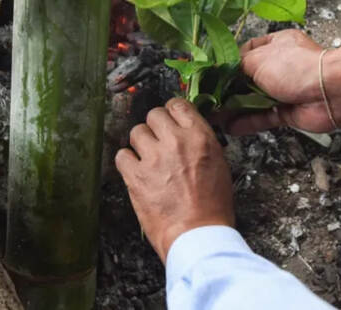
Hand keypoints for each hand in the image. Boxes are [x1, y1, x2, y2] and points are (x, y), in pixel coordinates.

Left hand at [115, 99, 234, 263]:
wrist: (198, 234)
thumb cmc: (212, 206)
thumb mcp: (218, 163)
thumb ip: (200, 142)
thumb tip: (186, 131)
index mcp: (199, 136)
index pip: (178, 105)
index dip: (171, 113)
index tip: (169, 121)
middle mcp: (175, 141)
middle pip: (153, 115)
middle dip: (155, 127)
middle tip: (158, 142)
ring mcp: (153, 158)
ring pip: (136, 132)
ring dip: (141, 144)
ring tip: (148, 160)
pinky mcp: (135, 176)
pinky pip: (121, 155)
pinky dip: (127, 163)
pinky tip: (136, 171)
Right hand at [221, 30, 340, 134]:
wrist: (330, 92)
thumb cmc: (298, 67)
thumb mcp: (258, 59)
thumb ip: (236, 66)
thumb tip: (222, 72)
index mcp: (276, 45)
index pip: (245, 52)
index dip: (228, 63)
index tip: (211, 74)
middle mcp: (280, 66)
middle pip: (247, 78)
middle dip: (228, 89)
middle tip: (208, 98)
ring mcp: (284, 90)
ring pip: (253, 100)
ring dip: (234, 108)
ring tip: (214, 115)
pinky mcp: (286, 111)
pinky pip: (262, 117)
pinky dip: (247, 122)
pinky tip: (230, 127)